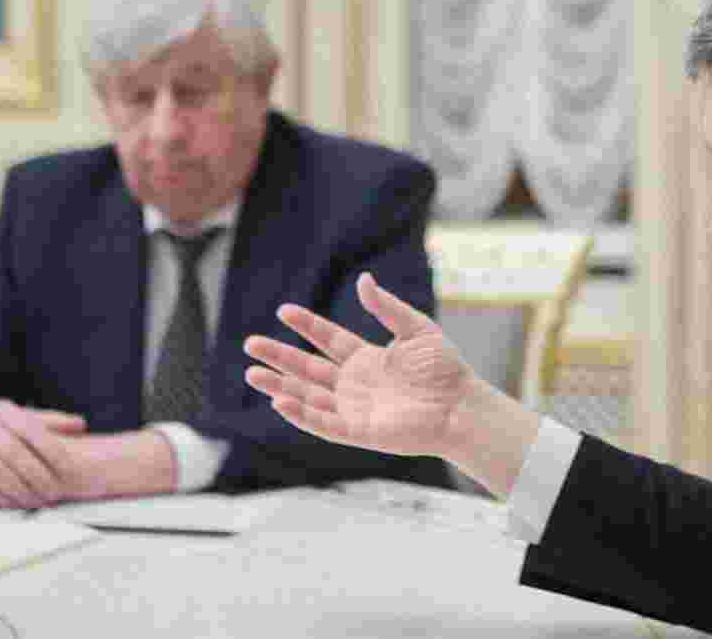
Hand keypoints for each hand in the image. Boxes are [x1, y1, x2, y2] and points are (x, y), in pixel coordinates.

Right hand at [0, 399, 85, 507]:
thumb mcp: (17, 416)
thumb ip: (50, 421)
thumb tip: (81, 425)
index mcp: (3, 412)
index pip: (31, 429)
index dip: (52, 449)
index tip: (69, 468)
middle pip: (14, 453)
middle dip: (38, 476)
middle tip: (55, 492)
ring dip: (20, 490)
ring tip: (39, 501)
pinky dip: (0, 497)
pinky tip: (16, 504)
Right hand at [245, 272, 480, 457]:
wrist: (462, 405)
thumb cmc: (445, 368)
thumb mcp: (416, 329)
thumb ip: (386, 308)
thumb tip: (363, 280)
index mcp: (367, 359)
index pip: (328, 340)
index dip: (306, 326)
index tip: (283, 311)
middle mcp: (355, 384)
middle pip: (308, 369)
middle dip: (279, 356)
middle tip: (250, 344)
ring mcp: (355, 409)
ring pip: (308, 396)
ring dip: (280, 386)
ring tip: (252, 373)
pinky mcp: (359, 431)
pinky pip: (324, 424)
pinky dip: (302, 415)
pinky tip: (280, 401)